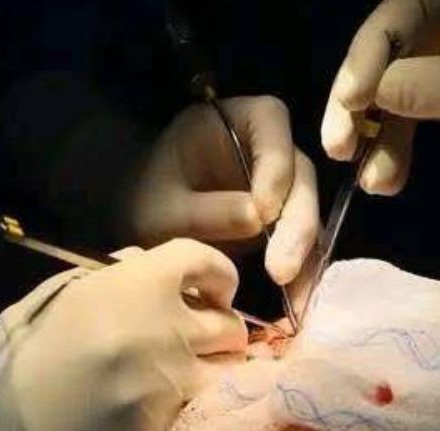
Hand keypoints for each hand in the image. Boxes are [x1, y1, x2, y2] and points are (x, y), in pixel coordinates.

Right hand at [0, 240, 248, 430]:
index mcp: (140, 284)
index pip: (204, 260)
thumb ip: (119, 275)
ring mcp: (174, 379)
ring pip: (226, 368)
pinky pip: (198, 402)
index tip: (214, 286)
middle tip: (204, 332)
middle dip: (221, 325)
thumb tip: (147, 266)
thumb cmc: (28, 345)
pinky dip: (189, 398)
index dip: (216, 271)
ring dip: (215, 365)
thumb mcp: (68, 291)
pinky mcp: (169, 419)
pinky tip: (162, 399)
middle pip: (230, 322)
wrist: (6, 416)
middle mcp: (169, 328)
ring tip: (193, 368)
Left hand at [128, 96, 320, 284]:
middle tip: (281, 268)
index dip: (275, 163)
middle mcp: (260, 147)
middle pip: (299, 172)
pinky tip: (297, 300)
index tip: (263, 210)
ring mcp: (274, 185)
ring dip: (304, 251)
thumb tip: (256, 218)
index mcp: (228, 121)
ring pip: (305, 210)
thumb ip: (204, 211)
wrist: (134, 230)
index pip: (270, 121)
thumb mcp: (160, 209)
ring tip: (291, 292)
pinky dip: (301, 269)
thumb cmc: (141, 204)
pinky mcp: (279, 221)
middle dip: (296, 221)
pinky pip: (300, 241)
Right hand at [322, 0, 439, 226]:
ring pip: (386, 87)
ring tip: (373, 181)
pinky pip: (402, 118)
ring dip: (372, 134)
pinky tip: (386, 181)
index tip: (352, 100)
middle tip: (340, 146)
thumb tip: (378, 92)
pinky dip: (391, 149)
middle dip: (357, 98)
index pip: (407, 11)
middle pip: (385, 47)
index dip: (371, 52)